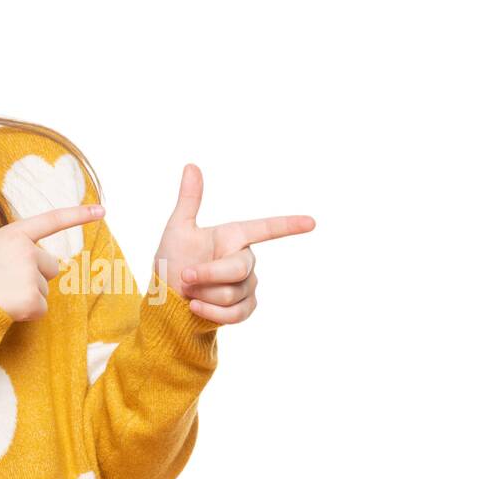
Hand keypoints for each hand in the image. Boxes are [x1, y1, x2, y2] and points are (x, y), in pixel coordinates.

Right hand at [0, 179, 105, 321]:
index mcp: (14, 235)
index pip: (51, 220)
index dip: (78, 215)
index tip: (102, 211)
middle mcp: (27, 251)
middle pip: (50, 266)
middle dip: (34, 277)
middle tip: (5, 283)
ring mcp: (30, 276)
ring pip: (44, 289)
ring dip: (28, 296)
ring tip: (2, 295)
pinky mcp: (32, 300)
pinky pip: (41, 309)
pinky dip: (27, 314)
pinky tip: (7, 310)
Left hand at [152, 163, 315, 324]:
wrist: (167, 297)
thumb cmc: (173, 260)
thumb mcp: (178, 229)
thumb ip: (189, 200)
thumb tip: (191, 165)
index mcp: (234, 236)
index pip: (266, 228)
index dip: (288, 225)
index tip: (311, 222)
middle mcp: (245, 259)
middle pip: (238, 269)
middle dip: (207, 274)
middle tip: (185, 276)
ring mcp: (248, 285)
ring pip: (232, 293)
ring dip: (203, 294)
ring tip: (188, 291)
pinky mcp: (245, 308)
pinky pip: (235, 314)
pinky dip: (211, 313)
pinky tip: (194, 307)